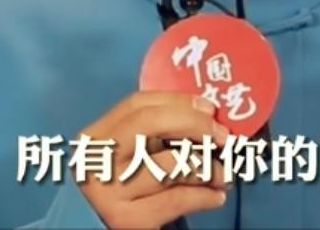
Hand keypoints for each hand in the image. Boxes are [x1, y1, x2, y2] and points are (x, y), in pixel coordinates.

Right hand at [76, 91, 229, 229]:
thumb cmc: (121, 188)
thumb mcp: (125, 155)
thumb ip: (152, 133)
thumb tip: (205, 113)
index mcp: (95, 136)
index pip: (137, 104)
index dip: (177, 101)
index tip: (209, 107)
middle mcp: (98, 158)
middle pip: (149, 123)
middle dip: (193, 123)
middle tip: (222, 136)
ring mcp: (110, 190)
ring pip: (168, 164)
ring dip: (207, 168)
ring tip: (224, 174)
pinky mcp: (126, 220)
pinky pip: (176, 199)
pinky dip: (204, 196)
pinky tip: (216, 196)